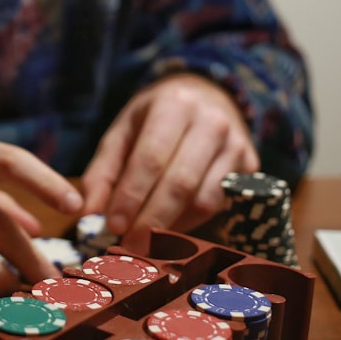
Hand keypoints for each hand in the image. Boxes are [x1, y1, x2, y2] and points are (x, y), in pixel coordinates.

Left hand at [80, 73, 259, 252]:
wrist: (207, 96)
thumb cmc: (156, 118)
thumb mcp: (124, 131)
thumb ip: (103, 171)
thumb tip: (90, 215)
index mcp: (174, 105)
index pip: (151, 158)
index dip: (131, 196)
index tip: (114, 225)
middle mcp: (211, 122)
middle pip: (180, 182)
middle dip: (151, 219)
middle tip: (129, 243)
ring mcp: (236, 145)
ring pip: (204, 199)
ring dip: (172, 225)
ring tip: (146, 237)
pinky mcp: (250, 166)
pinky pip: (220, 205)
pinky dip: (193, 221)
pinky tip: (172, 225)